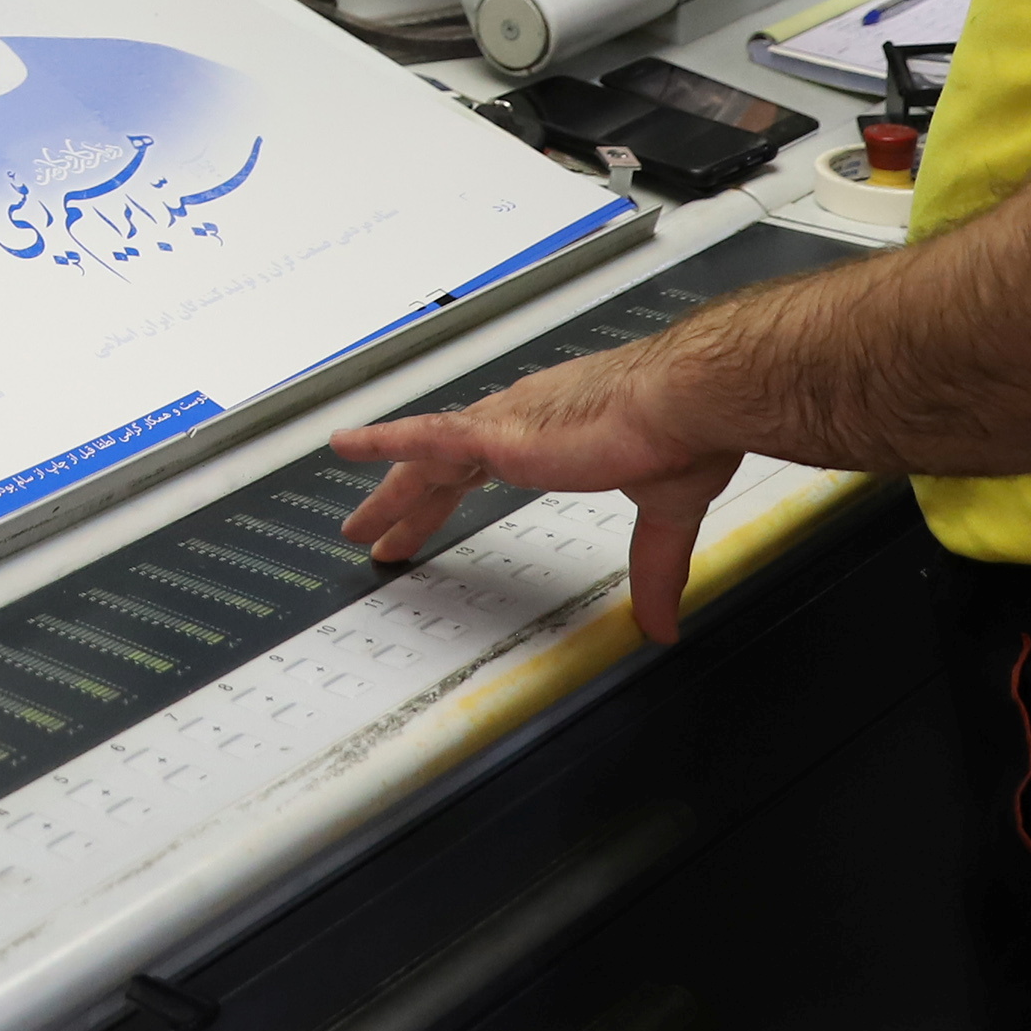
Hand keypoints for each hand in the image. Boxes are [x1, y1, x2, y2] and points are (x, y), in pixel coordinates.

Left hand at [327, 339, 745, 642]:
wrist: (687, 405)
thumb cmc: (683, 434)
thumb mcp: (662, 514)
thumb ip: (654, 573)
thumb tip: (660, 626)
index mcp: (553, 435)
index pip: (484, 466)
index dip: (451, 497)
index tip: (429, 521)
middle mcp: (520, 421)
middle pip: (443, 468)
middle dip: (410, 505)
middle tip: (379, 537)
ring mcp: (504, 424)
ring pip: (424, 459)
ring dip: (390, 494)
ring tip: (357, 526)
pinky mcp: (498, 433)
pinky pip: (422, 435)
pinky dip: (382, 440)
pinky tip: (343, 447)